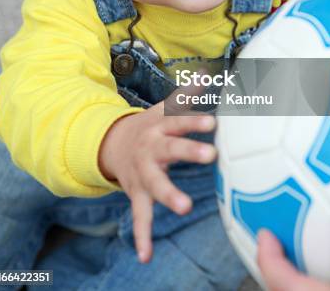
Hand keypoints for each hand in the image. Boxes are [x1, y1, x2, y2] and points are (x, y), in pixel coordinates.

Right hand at [98, 77, 215, 263]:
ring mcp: (143, 172)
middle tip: (211, 154)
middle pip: (171, 149)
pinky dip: (142, 236)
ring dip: (169, 195)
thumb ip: (186, 94)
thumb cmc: (151, 127)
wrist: (115, 145)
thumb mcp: (165, 108)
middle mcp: (151, 148)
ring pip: (156, 184)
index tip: (214, 122)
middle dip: (189, 150)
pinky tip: (146, 256)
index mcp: (160, 127)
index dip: (195, 121)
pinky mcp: (138, 193)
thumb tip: (207, 74)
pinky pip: (140, 216)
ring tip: (185, 207)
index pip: (180, 121)